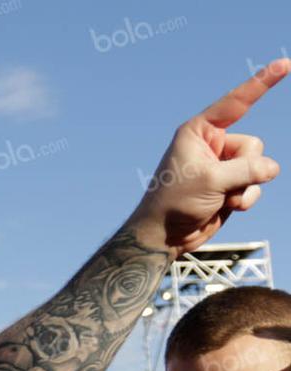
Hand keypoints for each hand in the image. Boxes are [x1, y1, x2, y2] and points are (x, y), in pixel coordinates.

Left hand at [130, 59, 288, 255]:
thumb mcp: (212, 180)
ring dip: (243, 188)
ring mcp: (223, 166)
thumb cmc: (175, 201)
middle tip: (216, 185)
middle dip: (243, 169)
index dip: (263, 82)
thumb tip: (272, 169)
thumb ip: (248, 169)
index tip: (286, 64)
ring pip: (259, 168)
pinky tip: (224, 207)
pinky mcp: (231, 185)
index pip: (237, 103)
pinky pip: (256, 186)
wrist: (165, 234)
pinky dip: (245, 199)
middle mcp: (213, 144)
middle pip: (254, 146)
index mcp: (199, 131)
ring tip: (217, 198)